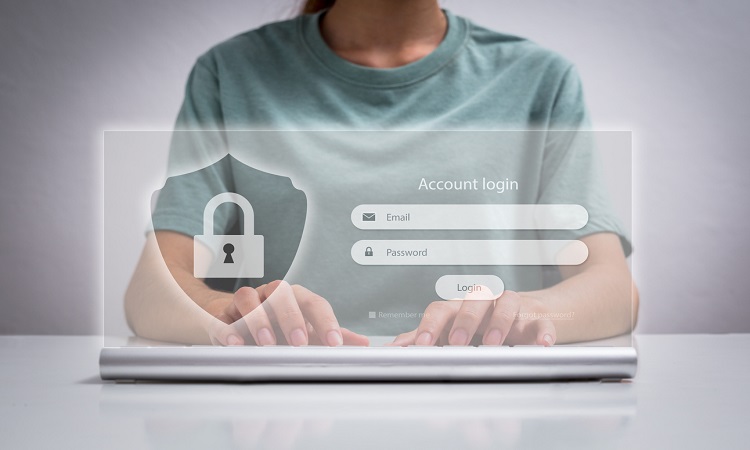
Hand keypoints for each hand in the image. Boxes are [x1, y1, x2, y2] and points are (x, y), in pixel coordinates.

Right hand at [209, 280, 369, 346]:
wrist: (244, 322)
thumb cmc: (281, 327)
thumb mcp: (309, 332)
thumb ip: (333, 336)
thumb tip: (363, 343)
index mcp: (296, 297)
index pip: (314, 303)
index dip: (326, 321)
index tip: (334, 343)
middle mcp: (271, 294)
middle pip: (282, 294)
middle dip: (291, 318)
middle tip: (299, 342)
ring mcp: (247, 302)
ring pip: (249, 297)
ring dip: (258, 320)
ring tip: (267, 343)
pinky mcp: (223, 314)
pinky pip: (223, 315)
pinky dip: (228, 328)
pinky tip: (236, 343)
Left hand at [388, 291, 556, 346]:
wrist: (531, 313)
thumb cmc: (485, 322)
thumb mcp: (454, 328)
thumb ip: (426, 337)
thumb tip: (392, 350)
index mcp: (460, 307)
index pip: (441, 309)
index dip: (430, 325)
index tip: (422, 344)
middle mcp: (485, 303)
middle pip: (472, 302)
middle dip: (463, 322)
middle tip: (457, 342)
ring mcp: (512, 308)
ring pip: (506, 304)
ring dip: (499, 323)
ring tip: (494, 343)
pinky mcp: (537, 319)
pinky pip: (542, 322)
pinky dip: (543, 333)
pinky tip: (543, 345)